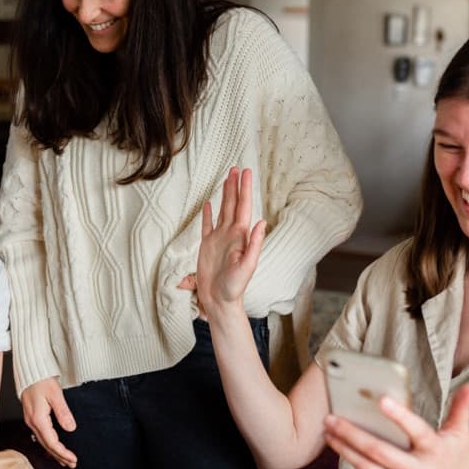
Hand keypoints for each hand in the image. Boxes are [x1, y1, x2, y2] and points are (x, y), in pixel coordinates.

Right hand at [21, 377, 77, 467]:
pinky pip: (41, 436)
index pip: (51, 442)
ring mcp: (31, 420)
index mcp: (38, 419)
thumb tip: (71, 428)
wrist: (29, 371)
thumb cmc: (41, 380)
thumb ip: (63, 412)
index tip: (73, 459)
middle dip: (59, 456)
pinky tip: (54, 447)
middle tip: (72, 464)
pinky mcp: (32, 417)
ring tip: (65, 460)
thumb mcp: (56, 394)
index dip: (62, 452)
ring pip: (43, 442)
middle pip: (47, 445)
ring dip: (54, 452)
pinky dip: (49, 444)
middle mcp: (32, 422)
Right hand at [194, 167, 264, 319]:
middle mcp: (230, 234)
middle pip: (233, 204)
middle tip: (237, 168)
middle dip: (236, 186)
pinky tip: (208, 203)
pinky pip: (207, 225)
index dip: (245, 189)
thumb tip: (261, 222)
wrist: (220, 301)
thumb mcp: (247, 267)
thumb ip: (254, 245)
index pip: (243, 207)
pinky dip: (208, 213)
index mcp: (240, 236)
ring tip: (227, 178)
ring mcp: (218, 238)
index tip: (246, 172)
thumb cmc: (235, 287)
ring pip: (222, 210)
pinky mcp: (207, 246)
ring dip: (225, 194)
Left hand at [324, 384, 468, 468]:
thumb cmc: (457, 457)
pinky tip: (341, 447)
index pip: (416, 431)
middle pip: (380, 452)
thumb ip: (461, 408)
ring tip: (328, 432)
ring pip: (369, 468)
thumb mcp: (461, 433)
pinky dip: (356, 462)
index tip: (381, 401)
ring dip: (345, 449)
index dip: (399, 416)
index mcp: (436, 450)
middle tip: (331, 418)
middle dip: (352, 434)